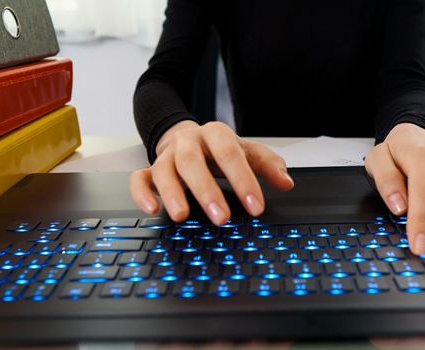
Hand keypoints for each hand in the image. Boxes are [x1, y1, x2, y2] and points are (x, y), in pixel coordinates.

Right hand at [129, 120, 293, 224]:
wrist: (186, 138)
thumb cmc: (219, 150)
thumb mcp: (245, 151)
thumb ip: (266, 164)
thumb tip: (286, 181)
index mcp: (215, 135)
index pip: (230, 154)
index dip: (243, 180)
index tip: (255, 206)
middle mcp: (188, 142)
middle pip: (193, 162)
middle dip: (206, 191)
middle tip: (220, 217)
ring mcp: (166, 156)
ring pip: (163, 170)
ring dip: (172, 193)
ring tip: (181, 216)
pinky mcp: (148, 170)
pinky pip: (138, 179)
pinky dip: (142, 194)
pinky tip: (152, 210)